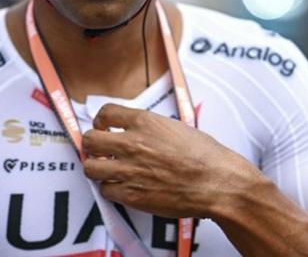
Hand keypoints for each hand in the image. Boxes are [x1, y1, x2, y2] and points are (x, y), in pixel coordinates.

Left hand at [81, 103, 259, 218]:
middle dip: (92, 145)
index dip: (100, 121)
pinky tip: (122, 186)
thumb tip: (135, 130)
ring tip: (107, 170)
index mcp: (144, 122)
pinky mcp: (133, 194)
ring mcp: (130, 170)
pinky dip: (112, 189)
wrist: (217, 182)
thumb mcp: (175, 127)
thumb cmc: (205, 156)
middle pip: (90, 140)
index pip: (105, 113)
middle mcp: (132, 144)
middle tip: (99, 150)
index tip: (103, 127)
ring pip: (91, 167)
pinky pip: (106, 190)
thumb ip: (150, 127)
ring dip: (97, 168)